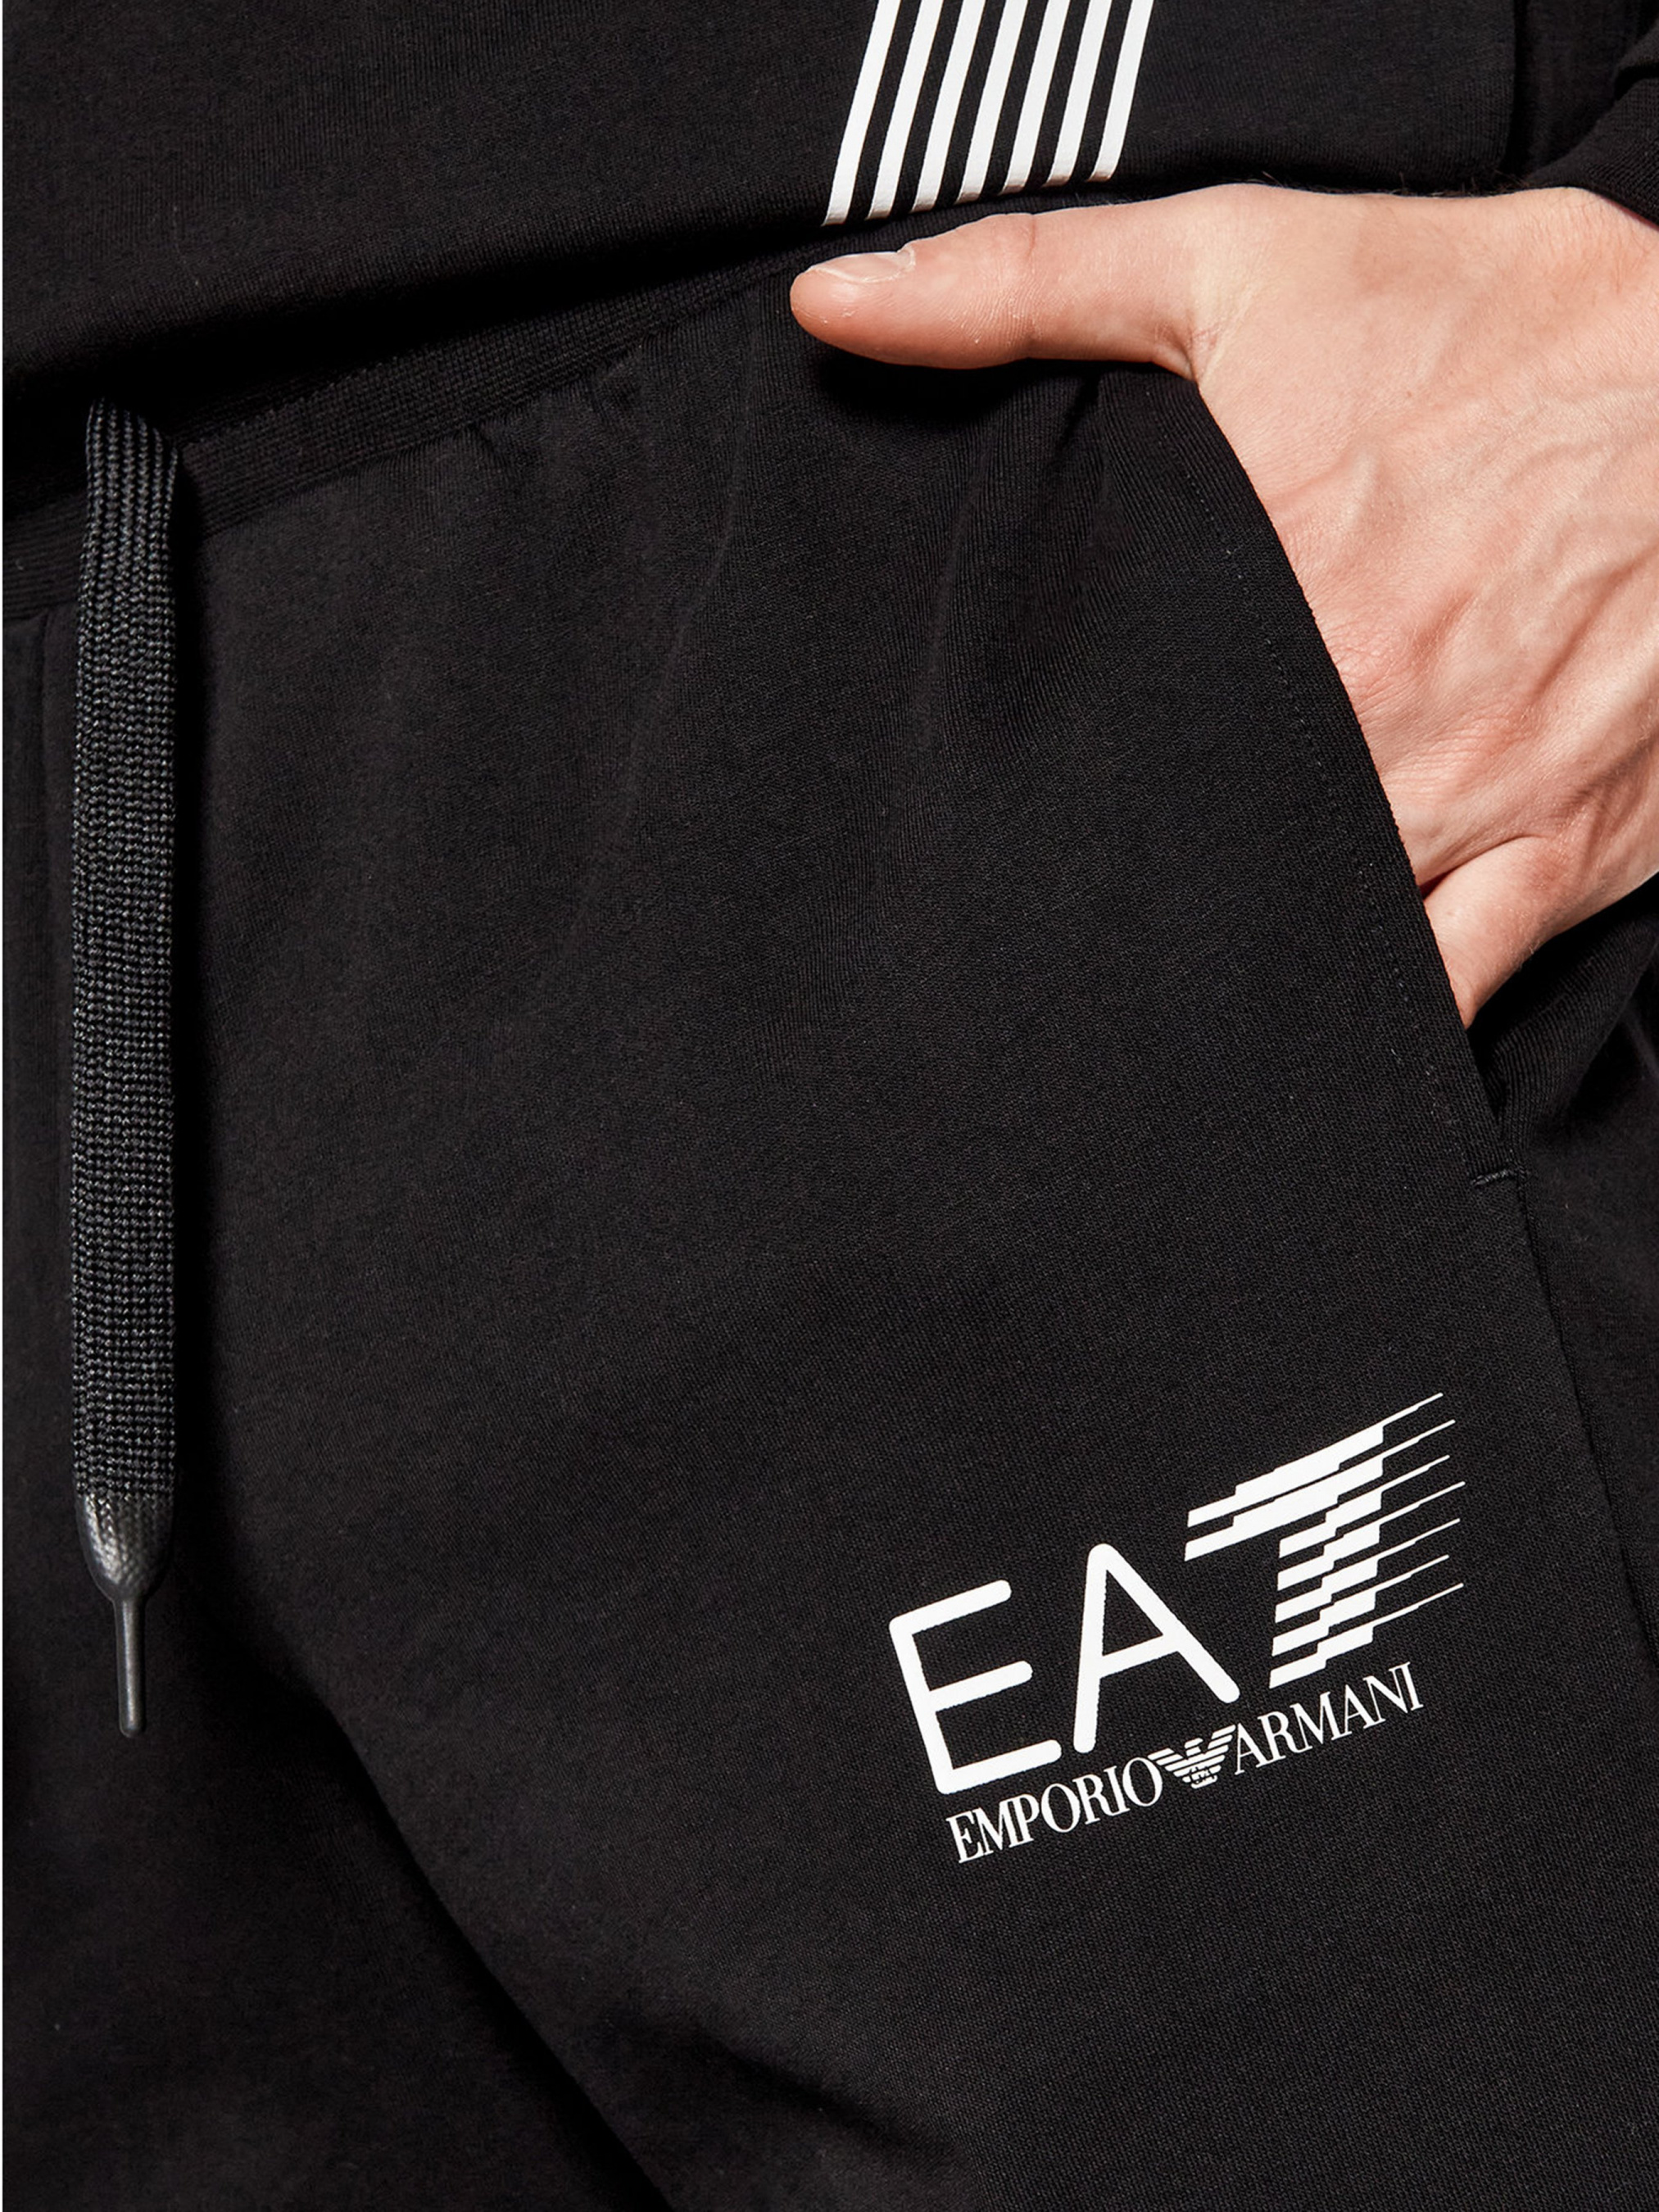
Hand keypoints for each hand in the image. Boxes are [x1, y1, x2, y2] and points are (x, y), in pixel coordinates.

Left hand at [792, 185, 1658, 1021]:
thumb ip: (1025, 287)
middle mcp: (1351, 736)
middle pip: (1179, 869)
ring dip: (1213, 988)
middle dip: (1100, 908)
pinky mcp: (1557, 859)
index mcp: (1258, 613)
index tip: (946, 848)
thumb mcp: (1242, 261)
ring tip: (1120, 1029)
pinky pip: (1445, 996)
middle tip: (1015, 949)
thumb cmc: (1499, 326)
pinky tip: (1291, 1072)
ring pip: (1297, 954)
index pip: (1081, 761)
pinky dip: (1375, 1039)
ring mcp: (1458, 814)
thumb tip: (836, 309)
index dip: (999, 817)